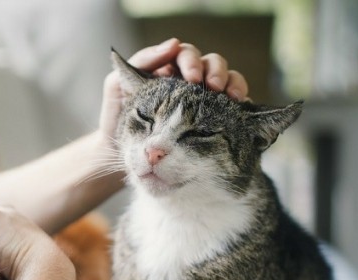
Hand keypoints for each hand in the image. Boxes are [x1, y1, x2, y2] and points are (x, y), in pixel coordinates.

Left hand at [99, 38, 249, 141]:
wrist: (119, 156)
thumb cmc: (116, 121)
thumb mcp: (117, 88)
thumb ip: (140, 62)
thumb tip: (171, 45)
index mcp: (167, 72)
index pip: (185, 54)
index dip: (191, 60)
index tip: (192, 77)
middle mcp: (188, 83)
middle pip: (211, 63)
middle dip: (215, 71)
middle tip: (213, 87)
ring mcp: (203, 101)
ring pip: (227, 79)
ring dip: (232, 83)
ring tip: (231, 97)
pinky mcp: (214, 119)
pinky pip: (234, 105)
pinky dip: (241, 102)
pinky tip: (239, 108)